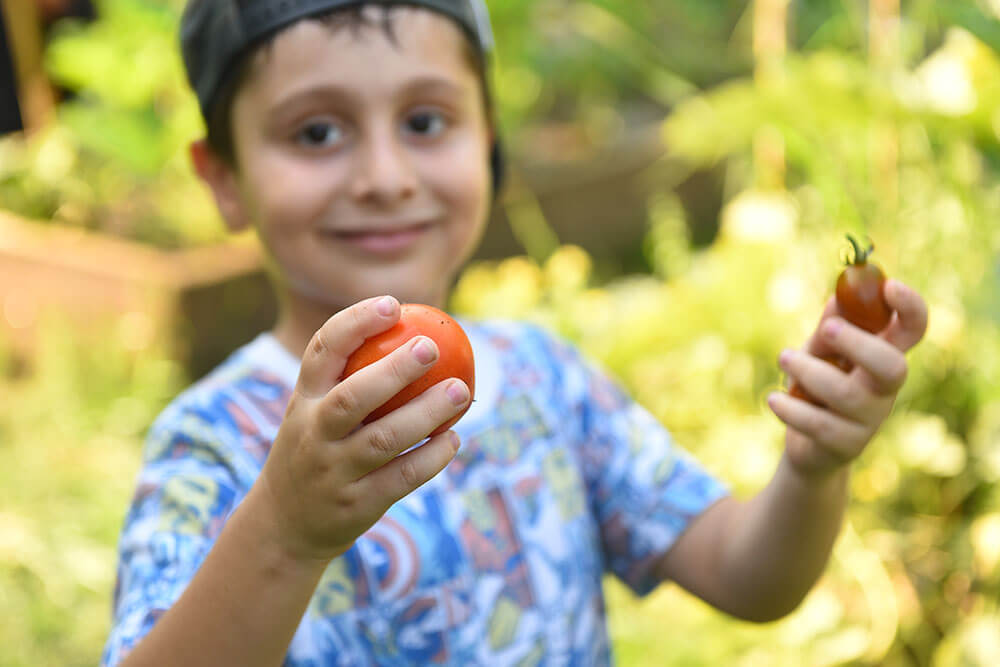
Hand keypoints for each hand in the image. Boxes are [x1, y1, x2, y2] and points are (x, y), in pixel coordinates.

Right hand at [250, 296, 470, 562]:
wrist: (282, 526)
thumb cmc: (314, 450)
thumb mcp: (313, 412)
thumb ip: (350, 377)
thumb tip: (419, 332)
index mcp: (302, 401)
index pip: (322, 352)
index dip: (355, 323)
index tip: (391, 305)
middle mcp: (313, 434)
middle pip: (352, 397)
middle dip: (393, 370)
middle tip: (431, 347)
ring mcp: (333, 472)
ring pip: (383, 439)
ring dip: (425, 414)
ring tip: (460, 391)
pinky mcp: (356, 505)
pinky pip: (402, 477)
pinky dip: (431, 457)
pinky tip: (454, 439)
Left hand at [769, 279, 927, 476]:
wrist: (806, 444)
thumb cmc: (816, 386)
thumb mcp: (819, 351)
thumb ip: (829, 329)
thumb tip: (837, 301)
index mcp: (884, 355)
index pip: (913, 329)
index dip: (910, 307)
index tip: (889, 286)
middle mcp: (885, 388)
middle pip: (893, 366)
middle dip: (859, 344)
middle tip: (826, 329)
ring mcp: (870, 419)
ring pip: (847, 394)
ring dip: (809, 371)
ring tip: (784, 358)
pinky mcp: (848, 444)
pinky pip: (819, 424)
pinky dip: (792, 408)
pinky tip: (774, 399)